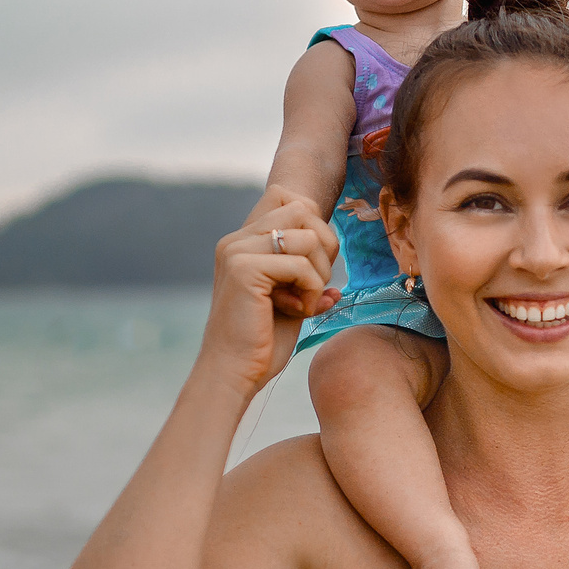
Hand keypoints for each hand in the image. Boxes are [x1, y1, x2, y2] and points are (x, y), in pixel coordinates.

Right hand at [200, 198, 338, 393]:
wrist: (233, 372)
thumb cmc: (261, 342)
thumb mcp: (290, 300)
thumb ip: (306, 276)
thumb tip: (335, 272)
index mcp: (243, 241)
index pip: (287, 196)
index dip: (314, 224)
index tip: (313, 264)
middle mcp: (236, 239)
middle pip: (304, 209)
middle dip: (324, 247)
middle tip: (315, 284)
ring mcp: (237, 251)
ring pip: (309, 236)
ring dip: (319, 274)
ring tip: (304, 302)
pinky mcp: (244, 269)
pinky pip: (302, 265)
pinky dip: (312, 291)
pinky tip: (298, 311)